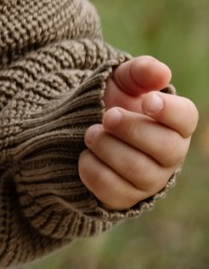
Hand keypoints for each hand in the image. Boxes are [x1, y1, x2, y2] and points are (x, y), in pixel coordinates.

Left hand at [79, 55, 198, 210]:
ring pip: (138, 170)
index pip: (187, 119)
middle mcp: (169, 155)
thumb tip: (161, 71)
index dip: (170, 111)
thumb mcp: (123, 82)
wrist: (81, 130)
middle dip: (132, 129)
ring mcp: (149, 180)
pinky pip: (112, 189)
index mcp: (175, 123)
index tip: (147, 101)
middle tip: (107, 116)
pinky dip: (93, 168)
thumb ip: (140, 72)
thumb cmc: (114, 103)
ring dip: (108, 148)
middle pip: (165, 148)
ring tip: (91, 133)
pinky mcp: (125, 198)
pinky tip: (85, 154)